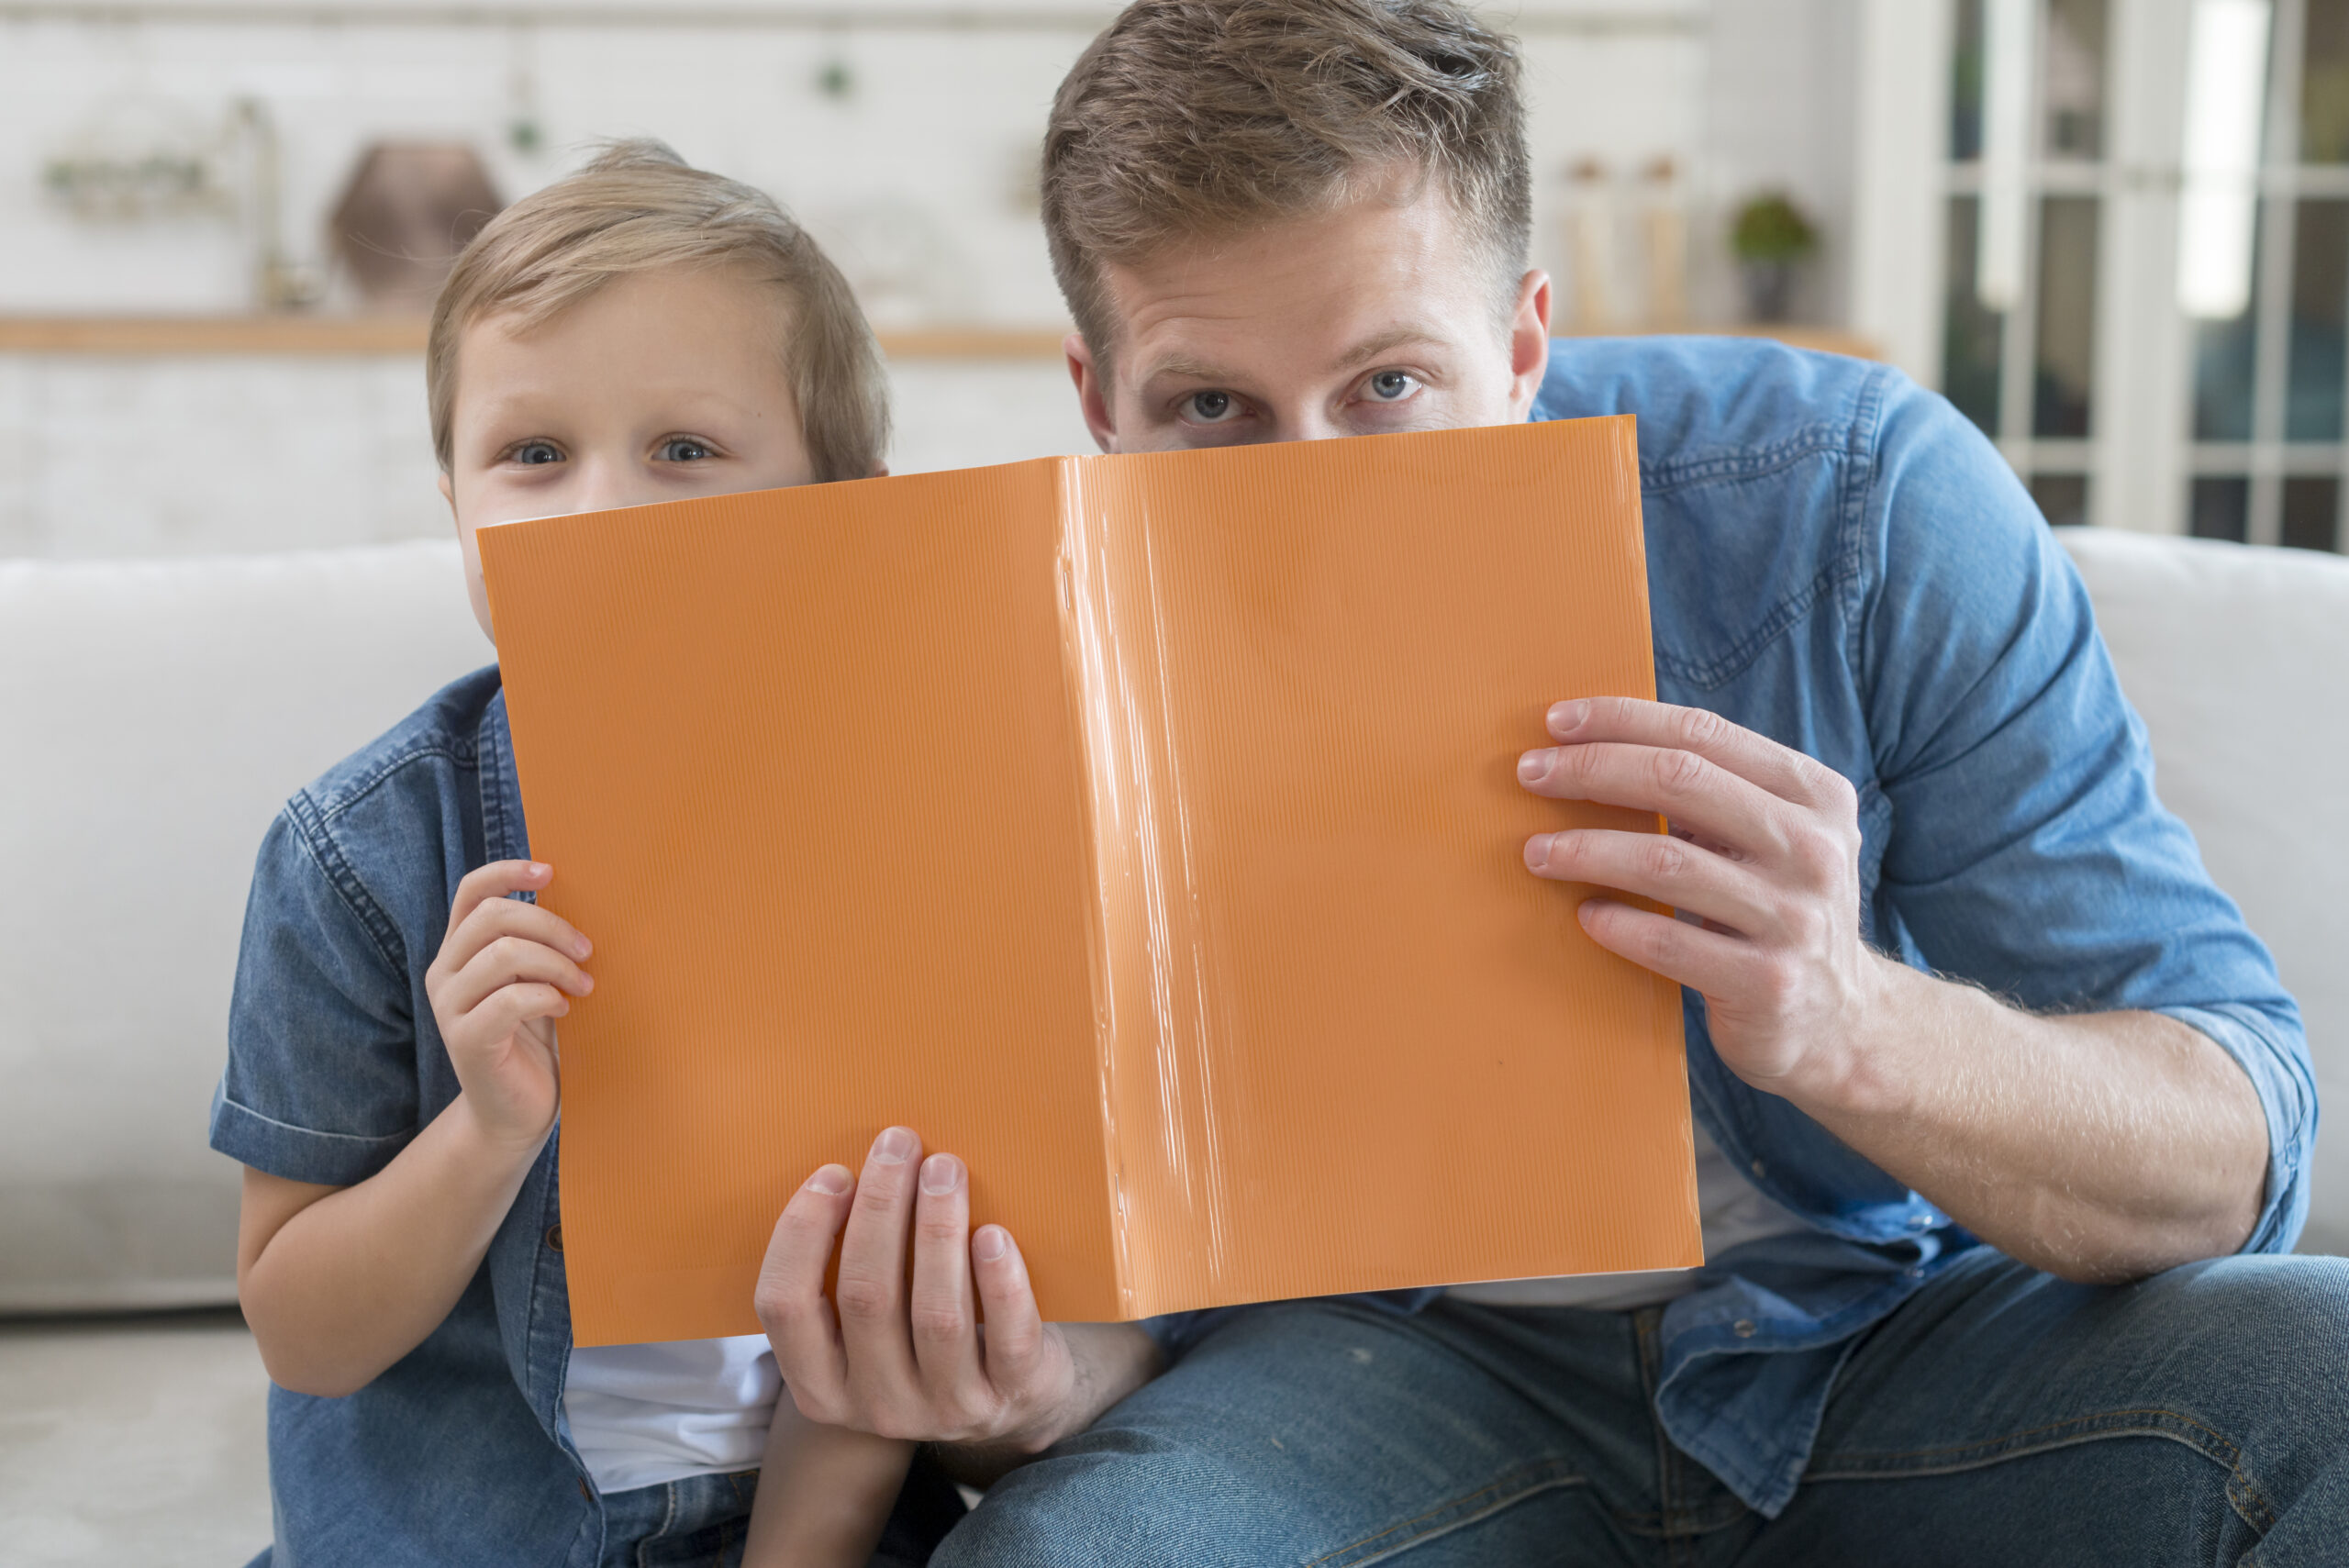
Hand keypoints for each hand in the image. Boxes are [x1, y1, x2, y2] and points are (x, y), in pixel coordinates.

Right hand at [423, 860, 593, 1154]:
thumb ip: (534, 945)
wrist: (515, 1113)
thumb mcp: (535, 981)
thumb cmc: (533, 1041)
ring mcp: (449, 1008)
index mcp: (459, 952)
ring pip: (503, 954)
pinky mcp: (465, 1041)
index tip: (551, 870)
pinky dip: (546, 997)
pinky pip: (509, 999)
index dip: (507, 871)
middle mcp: (445, 973)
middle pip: (493, 916)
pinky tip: (565, 1010)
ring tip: (584, 984)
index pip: (470, 892)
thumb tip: (571, 897)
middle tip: (586, 951)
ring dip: (555, 964)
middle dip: (550, 925)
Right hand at [754, 1127, 1106, 1458]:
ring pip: (936, 1315)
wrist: (1012, 1398)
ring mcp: (946, 1408)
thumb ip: (848, 1270)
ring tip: (945, 1168)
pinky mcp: (1010, 1396)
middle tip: (899, 1144)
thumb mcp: (869, 1326)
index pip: (785, 1306)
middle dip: (881, 1209)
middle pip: (867, 1298)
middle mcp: (877, 1406)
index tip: (835, 1173)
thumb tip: (847, 1171)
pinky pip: (1006, 1338)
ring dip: (938, 1231)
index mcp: (821, 1386)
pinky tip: (994, 1235)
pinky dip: (1000, 1283)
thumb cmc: (924, 1333)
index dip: (802, 1233)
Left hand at [1517, 697, 1879, 1105]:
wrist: (1843, 1024)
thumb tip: (1599, 742)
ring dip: (1586, 849)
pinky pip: (1670, 942)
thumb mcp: (1777, 838)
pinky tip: (1585, 915)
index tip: (1557, 722)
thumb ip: (1719, 791)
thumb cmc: (1780, 912)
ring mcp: (1794, 918)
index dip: (1623, 720)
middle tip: (1530, 774)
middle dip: (1592, 770)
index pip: (1704, 734)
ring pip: (1666, 862)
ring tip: (1536, 852)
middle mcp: (1814, 848)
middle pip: (1679, 781)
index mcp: (1815, 795)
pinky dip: (1617, 924)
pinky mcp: (1767, 984)